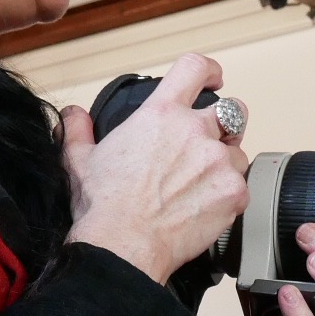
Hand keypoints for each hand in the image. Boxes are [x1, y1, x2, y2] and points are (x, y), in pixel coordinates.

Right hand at [62, 54, 249, 283]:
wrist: (123, 246)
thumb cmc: (103, 207)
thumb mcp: (79, 160)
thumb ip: (78, 130)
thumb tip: (73, 115)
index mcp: (161, 114)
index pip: (194, 68)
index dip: (209, 70)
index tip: (213, 79)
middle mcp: (194, 130)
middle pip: (231, 111)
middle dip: (224, 126)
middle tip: (207, 147)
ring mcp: (218, 160)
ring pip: (237, 153)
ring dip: (223, 166)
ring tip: (197, 190)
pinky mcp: (233, 191)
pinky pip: (241, 186)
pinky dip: (227, 196)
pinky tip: (203, 208)